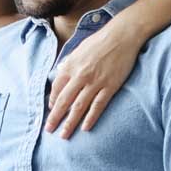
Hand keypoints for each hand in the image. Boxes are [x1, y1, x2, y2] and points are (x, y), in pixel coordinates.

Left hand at [46, 15, 143, 138]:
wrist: (122, 36)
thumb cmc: (100, 41)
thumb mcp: (78, 50)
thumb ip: (69, 64)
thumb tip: (60, 74)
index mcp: (70, 65)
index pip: (57, 89)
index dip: (52, 102)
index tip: (51, 111)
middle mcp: (80, 75)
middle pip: (64, 101)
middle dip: (55, 118)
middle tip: (49, 130)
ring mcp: (95, 82)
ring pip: (79, 107)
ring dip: (70, 123)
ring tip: (64, 135)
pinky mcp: (110, 86)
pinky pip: (98, 106)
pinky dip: (90, 118)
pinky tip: (85, 128)